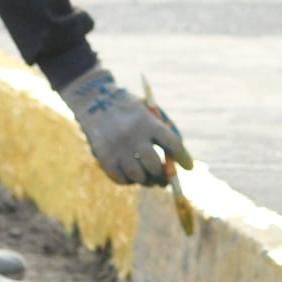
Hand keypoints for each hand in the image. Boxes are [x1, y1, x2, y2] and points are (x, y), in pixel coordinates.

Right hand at [59, 68, 191, 185]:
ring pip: (139, 176)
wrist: (94, 100)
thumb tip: (179, 163)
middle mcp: (133, 136)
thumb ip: (163, 133)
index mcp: (147, 122)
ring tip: (149, 180)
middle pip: (155, 166)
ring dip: (147, 181)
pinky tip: (132, 176)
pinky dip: (129, 181)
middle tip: (165, 180)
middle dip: (163, 176)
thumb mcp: (147, 112)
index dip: (183, 158)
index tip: (188, 167)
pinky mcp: (104, 157)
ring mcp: (117, 148)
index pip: (173, 144)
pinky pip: (121, 179)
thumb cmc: (129, 109)